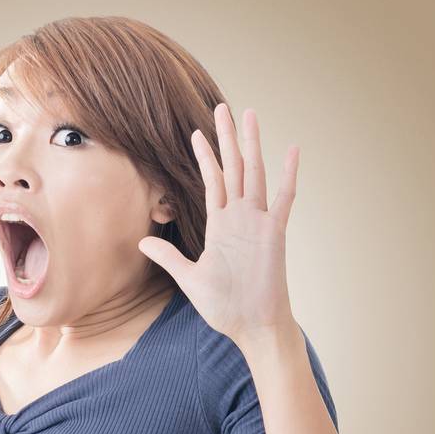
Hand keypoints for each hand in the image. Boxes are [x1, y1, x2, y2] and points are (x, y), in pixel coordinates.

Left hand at [138, 103, 295, 344]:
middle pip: (233, 167)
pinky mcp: (275, 231)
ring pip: (254, 173)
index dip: (204, 156)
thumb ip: (169, 257)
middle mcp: (240, 216)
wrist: (253, 326)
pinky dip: (289, 174)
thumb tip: (142, 242)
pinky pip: (284, 197)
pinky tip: (292, 150)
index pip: (211, 181)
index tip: (196, 131)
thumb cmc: (225, 307)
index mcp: (220, 225)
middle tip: (222, 107)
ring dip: (252, 144)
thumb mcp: (190, 278)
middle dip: (227, 137)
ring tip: (250, 115)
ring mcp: (259, 221)